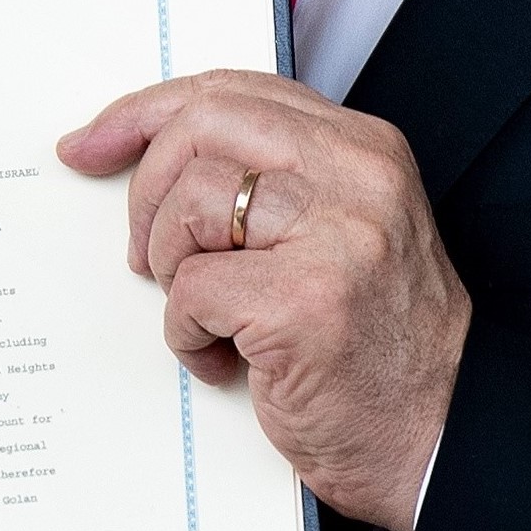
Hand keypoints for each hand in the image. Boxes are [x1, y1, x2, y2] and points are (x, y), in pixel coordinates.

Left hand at [59, 69, 468, 530]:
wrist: (437, 440)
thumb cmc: (376, 347)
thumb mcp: (338, 231)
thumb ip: (269, 178)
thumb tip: (144, 146)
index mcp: (363, 149)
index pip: (232, 91)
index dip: (146, 112)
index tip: (94, 142)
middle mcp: (358, 177)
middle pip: (200, 128)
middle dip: (146, 191)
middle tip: (144, 254)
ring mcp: (336, 237)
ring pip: (190, 204)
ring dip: (169, 269)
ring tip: (209, 315)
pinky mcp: (305, 302)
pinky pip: (190, 290)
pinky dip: (186, 333)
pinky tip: (227, 360)